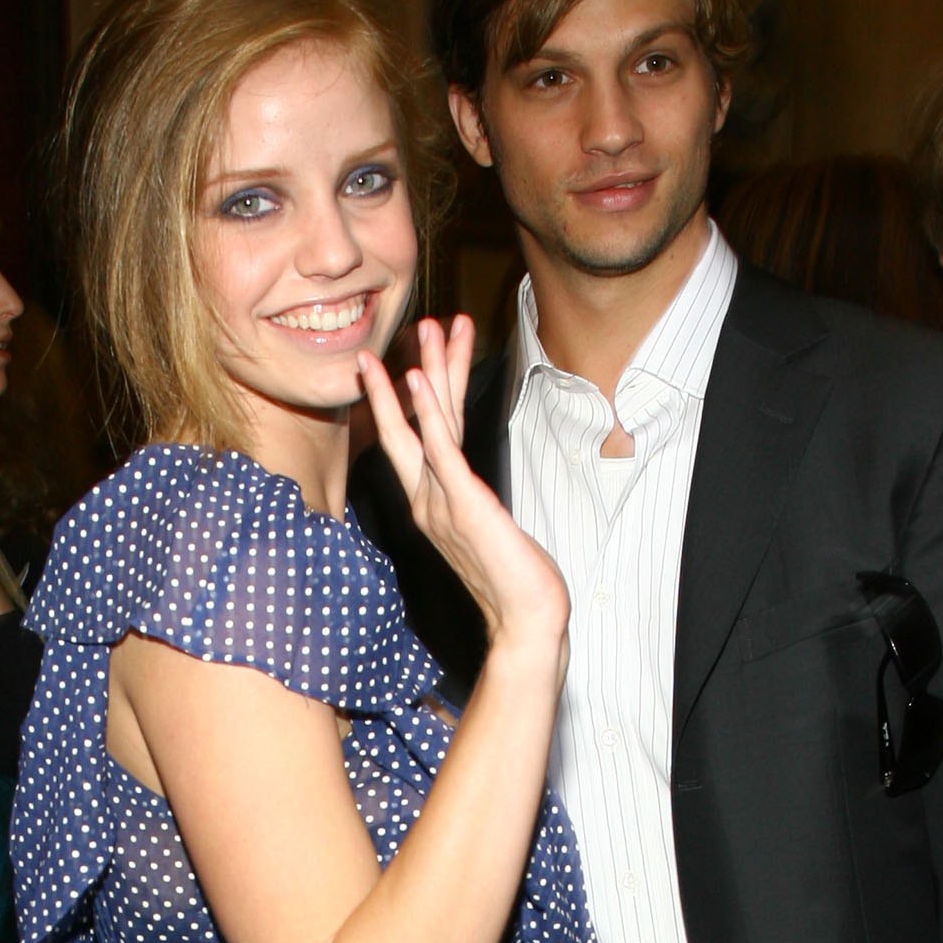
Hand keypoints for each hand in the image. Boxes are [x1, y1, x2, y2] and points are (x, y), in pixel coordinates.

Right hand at [357, 316, 567, 662]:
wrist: (526, 619)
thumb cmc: (516, 581)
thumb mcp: (492, 531)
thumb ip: (477, 503)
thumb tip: (476, 489)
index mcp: (435, 504)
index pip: (422, 438)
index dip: (421, 395)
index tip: (421, 356)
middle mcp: (428, 500)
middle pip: (416, 421)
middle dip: (419, 368)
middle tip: (417, 323)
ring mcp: (441, 501)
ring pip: (427, 423)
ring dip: (427, 370)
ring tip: (427, 328)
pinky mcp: (462, 503)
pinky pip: (439, 448)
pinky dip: (426, 411)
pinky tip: (419, 377)